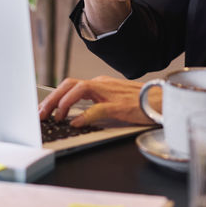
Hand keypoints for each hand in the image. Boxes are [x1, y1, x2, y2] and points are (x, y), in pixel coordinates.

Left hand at [38, 76, 155, 126]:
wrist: (165, 100)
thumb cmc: (142, 103)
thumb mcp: (114, 101)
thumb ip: (95, 105)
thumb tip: (74, 117)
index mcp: (100, 84)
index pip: (70, 85)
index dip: (53, 96)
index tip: (42, 110)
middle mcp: (102, 85)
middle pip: (69, 84)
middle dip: (51, 98)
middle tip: (40, 114)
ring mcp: (110, 93)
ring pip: (79, 89)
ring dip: (63, 102)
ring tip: (55, 116)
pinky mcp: (120, 105)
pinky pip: (97, 108)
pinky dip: (84, 115)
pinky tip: (75, 123)